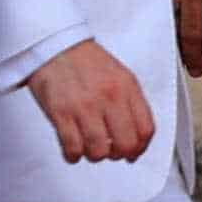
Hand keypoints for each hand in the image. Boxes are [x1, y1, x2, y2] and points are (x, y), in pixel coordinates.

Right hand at [25, 41, 156, 162]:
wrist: (55, 45)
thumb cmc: (85, 62)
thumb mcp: (119, 75)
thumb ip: (131, 103)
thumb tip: (137, 134)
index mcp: (127, 87)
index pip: (145, 129)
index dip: (141, 148)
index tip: (134, 153)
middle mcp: (109, 97)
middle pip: (125, 144)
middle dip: (119, 154)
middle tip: (111, 151)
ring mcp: (85, 106)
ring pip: (99, 151)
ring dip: (95, 155)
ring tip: (89, 147)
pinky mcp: (61, 113)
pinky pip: (73, 148)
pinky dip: (74, 155)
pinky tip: (74, 148)